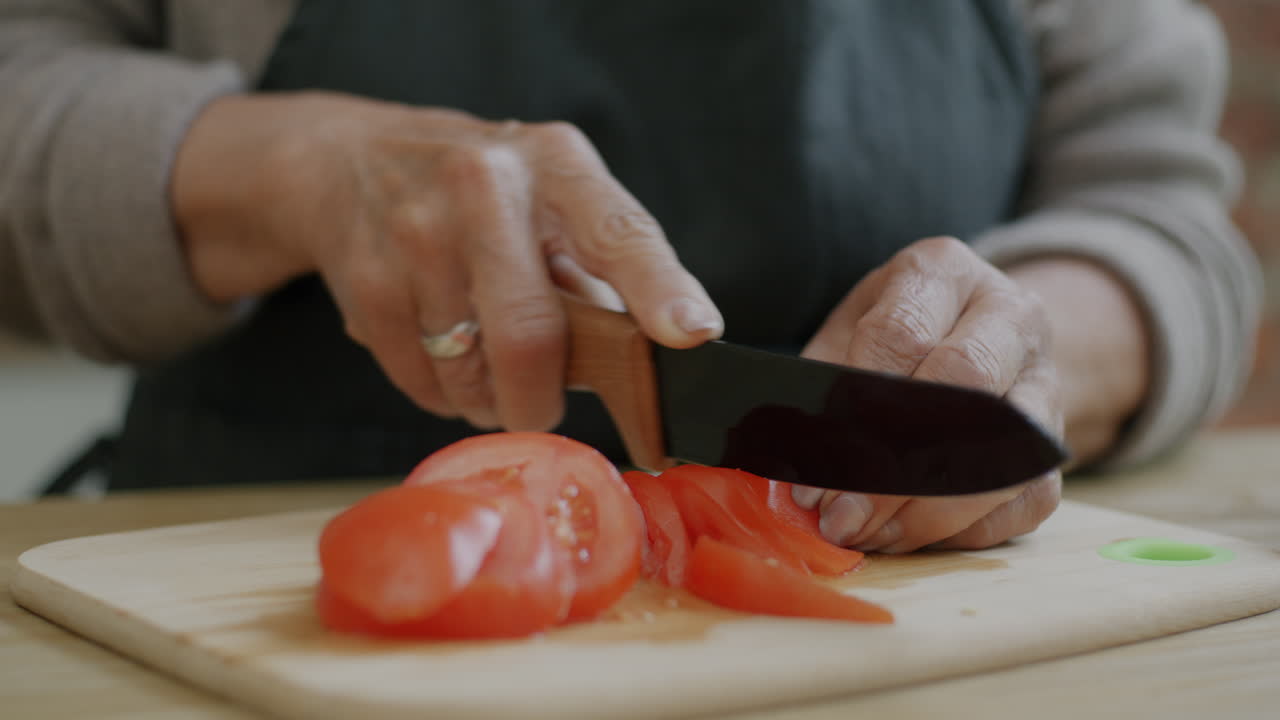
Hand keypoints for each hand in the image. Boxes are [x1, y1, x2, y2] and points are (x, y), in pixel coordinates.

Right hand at [172, 92, 721, 430]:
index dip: (659, 288)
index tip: (692, 332)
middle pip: (531, 337)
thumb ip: (601, 272)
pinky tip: (439, 348)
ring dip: (487, 398)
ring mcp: (417, 229)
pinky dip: (441, 391)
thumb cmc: (481, 192)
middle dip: (541, 399)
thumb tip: (642, 356)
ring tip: (481, 360)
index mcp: (557, 166)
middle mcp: (485, 186)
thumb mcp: (553, 199)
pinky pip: (421, 381)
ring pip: (471, 374)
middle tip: (540, 406)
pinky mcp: (367, 277)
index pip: (619, 233)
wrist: (348, 160)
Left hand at [792, 237, 1062, 552]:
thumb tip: (798, 463)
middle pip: (966, 386)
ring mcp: (1045, 376)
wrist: (970, 333)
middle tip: (841, 515)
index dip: (855, 410)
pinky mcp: (1057, 439)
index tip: (815, 468)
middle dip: (896, 465)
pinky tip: (912, 537)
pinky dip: (967, 529)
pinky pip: (1027, 496)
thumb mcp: (844, 334)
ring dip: (931, 508)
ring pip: (1006, 449)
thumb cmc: (887, 335)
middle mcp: (1008, 313)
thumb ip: (819, 389)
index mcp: (942, 272)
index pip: (901, 336)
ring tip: (871, 535)